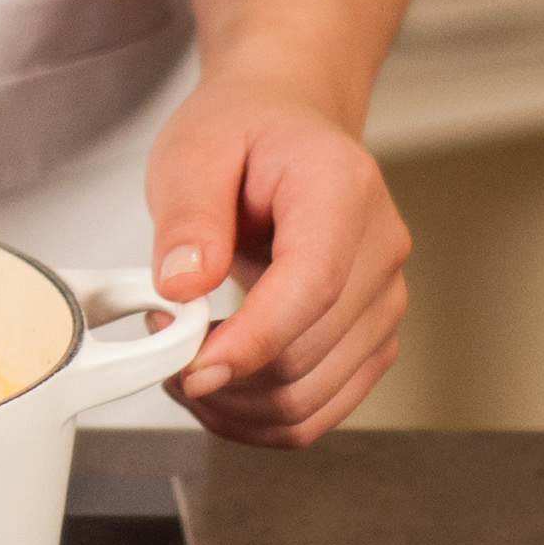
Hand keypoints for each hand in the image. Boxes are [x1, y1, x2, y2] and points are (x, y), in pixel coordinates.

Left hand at [145, 69, 409, 446]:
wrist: (284, 128)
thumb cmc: (242, 133)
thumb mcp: (193, 151)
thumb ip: (189, 216)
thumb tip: (184, 284)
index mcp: (342, 190)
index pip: (312, 286)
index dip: (251, 341)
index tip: (190, 366)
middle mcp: (380, 249)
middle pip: (309, 355)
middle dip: (223, 375)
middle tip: (160, 343)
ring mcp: (383, 300)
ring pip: (312, 399)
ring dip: (234, 404)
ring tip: (182, 360)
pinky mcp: (369, 338)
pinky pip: (318, 410)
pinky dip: (258, 416)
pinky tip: (216, 383)